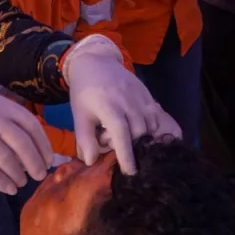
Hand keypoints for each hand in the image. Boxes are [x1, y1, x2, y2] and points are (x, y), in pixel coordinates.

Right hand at [0, 91, 51, 194]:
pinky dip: (3, 182)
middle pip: (23, 144)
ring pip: (9, 160)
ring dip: (19, 174)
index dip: (43, 143)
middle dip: (35, 162)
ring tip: (22, 182)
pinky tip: (8, 187)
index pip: (31, 124)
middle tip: (40, 174)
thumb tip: (31, 143)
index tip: (48, 157)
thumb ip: (4, 118)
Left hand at [62, 35, 180, 174]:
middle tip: (116, 142)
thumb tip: (91, 162)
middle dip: (131, 145)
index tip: (130, 171)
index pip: (121, 133)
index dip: (126, 154)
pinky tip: (140, 129)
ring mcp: (139, 95)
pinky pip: (155, 116)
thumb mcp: (79, 116)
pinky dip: (151, 127)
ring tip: (127, 135)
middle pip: (138, 132)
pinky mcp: (147, 93)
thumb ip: (85, 139)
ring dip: (142, 137)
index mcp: (107, 105)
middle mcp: (126, 100)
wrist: (95, 63)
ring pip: (150, 125)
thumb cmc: (84, 93)